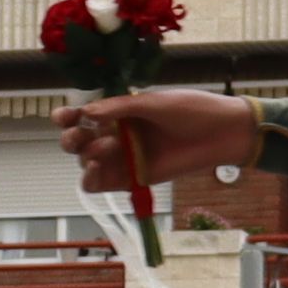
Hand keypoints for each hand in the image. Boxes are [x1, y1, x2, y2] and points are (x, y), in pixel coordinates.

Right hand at [60, 90, 262, 190]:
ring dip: (84, 156)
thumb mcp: (155, 103)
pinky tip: (95, 170)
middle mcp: (117, 133)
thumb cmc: (192, 109)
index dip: (67, 116)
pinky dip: (91, 179)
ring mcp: (124, 157)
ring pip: (85, 162)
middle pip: (78, 140)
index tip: (64, 117)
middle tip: (80, 135)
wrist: (222, 134)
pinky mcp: (133, 179)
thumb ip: (120, 108)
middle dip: (71, 138)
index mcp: (119, 111)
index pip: (83, 114)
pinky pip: (101, 184)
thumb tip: (87, 112)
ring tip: (104, 149)